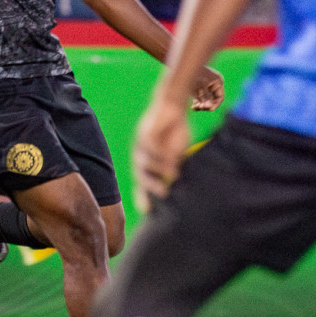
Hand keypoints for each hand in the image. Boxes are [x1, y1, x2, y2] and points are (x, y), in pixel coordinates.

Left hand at [132, 96, 191, 214]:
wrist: (172, 106)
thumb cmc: (175, 132)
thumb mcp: (176, 151)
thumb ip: (174, 164)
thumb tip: (174, 181)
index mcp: (145, 162)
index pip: (141, 182)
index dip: (142, 196)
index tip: (147, 210)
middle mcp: (140, 154)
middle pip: (140, 174)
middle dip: (150, 185)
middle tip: (163, 193)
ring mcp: (141, 143)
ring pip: (145, 161)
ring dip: (159, 170)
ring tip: (172, 175)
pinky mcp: (146, 132)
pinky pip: (151, 146)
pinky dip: (161, 155)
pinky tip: (172, 160)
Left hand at [190, 67, 224, 110]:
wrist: (181, 64)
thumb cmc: (192, 73)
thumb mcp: (200, 86)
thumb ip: (205, 97)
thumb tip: (209, 108)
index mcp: (217, 81)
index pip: (220, 97)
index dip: (215, 105)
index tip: (209, 109)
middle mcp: (213, 84)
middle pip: (212, 100)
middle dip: (206, 105)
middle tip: (200, 108)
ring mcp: (205, 86)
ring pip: (205, 100)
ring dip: (201, 105)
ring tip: (194, 107)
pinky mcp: (197, 87)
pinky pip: (199, 98)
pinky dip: (196, 103)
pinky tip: (193, 107)